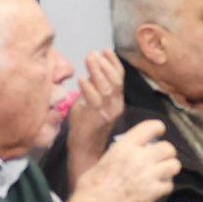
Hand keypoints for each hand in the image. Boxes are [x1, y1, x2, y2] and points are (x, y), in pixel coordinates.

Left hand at [64, 51, 126, 176]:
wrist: (85, 150)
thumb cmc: (85, 127)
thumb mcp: (90, 105)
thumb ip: (91, 91)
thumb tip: (88, 74)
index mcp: (117, 102)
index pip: (120, 79)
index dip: (114, 63)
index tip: (105, 50)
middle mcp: (116, 106)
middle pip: (115, 81)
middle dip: (105, 64)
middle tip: (94, 53)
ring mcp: (108, 113)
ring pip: (107, 88)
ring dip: (98, 72)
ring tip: (90, 59)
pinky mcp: (97, 119)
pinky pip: (94, 100)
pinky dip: (88, 88)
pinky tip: (82, 79)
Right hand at [72, 120, 178, 201]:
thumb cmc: (92, 185)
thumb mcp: (104, 159)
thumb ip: (122, 152)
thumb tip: (132, 149)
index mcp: (125, 147)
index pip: (151, 127)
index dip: (158, 128)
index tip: (159, 131)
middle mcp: (140, 158)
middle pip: (168, 147)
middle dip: (166, 152)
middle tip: (161, 157)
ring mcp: (149, 175)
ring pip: (174, 165)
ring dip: (169, 168)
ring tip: (162, 171)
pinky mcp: (154, 191)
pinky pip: (169, 184)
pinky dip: (165, 186)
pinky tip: (156, 187)